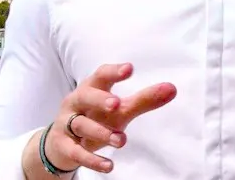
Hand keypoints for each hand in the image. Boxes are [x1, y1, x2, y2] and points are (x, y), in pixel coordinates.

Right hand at [39, 63, 176, 174]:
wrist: (62, 143)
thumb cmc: (96, 117)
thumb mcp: (120, 110)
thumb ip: (144, 99)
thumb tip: (172, 89)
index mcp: (91, 88)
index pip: (101, 75)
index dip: (114, 71)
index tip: (129, 69)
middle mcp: (76, 102)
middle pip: (85, 96)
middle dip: (100, 99)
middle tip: (117, 104)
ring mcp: (67, 124)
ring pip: (81, 125)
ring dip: (101, 132)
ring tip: (121, 140)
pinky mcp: (63, 145)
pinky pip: (76, 152)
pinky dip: (92, 160)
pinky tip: (109, 165)